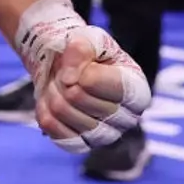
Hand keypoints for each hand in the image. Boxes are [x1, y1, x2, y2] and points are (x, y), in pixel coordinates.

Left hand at [16, 0, 151, 154]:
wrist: (68, 67)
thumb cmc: (86, 53)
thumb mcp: (90, 38)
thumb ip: (83, 48)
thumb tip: (70, 79)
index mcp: (138, 92)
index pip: (114, 87)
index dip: (88, 71)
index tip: (81, 62)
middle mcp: (126, 120)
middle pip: (79, 98)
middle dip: (64, 78)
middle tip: (66, 72)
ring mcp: (104, 136)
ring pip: (63, 112)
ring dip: (53, 91)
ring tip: (59, 84)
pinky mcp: (81, 145)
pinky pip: (53, 129)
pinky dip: (44, 109)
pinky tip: (52, 99)